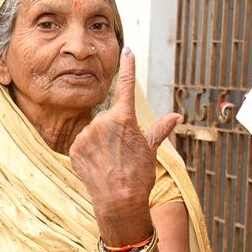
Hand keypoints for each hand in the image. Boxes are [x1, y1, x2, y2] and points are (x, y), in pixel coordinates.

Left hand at [69, 49, 181, 220]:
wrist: (119, 202)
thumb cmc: (138, 176)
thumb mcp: (151, 150)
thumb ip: (160, 129)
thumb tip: (177, 117)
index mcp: (124, 118)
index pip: (127, 86)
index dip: (128, 66)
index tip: (127, 49)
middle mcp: (103, 122)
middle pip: (108, 119)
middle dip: (113, 132)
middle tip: (121, 154)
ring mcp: (87, 135)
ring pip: (94, 132)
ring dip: (100, 143)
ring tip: (109, 163)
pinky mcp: (75, 148)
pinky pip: (82, 145)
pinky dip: (89, 153)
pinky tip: (98, 167)